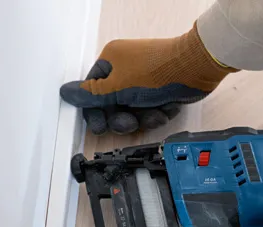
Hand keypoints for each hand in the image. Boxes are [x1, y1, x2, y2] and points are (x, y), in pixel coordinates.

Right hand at [60, 22, 235, 134]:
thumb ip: (92, 94)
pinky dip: (158, 114)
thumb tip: (66, 92)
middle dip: (122, 118)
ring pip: (134, 112)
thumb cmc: (157, 71)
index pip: (93, 92)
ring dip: (143, 117)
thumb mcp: (119, 86)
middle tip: (129, 122)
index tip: (100, 127)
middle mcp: (126, 70)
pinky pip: (151, 111)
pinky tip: (166, 108)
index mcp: (111, 62)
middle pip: (113, 105)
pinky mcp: (161, 92)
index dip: (95, 112)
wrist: (196, 68)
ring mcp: (144, 82)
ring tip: (153, 113)